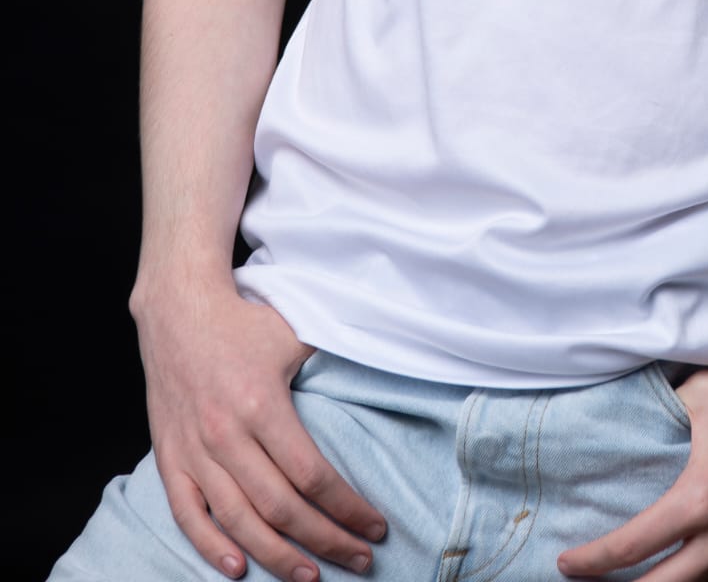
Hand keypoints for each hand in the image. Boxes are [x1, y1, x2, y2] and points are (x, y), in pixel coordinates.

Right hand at [132, 275, 386, 581]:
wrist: (178, 308)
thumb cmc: (245, 321)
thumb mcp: (295, 333)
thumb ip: (333, 361)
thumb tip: (383, 376)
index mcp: (261, 404)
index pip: (312, 475)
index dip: (346, 507)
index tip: (375, 526)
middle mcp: (225, 434)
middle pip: (281, 507)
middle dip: (325, 541)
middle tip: (360, 561)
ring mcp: (194, 450)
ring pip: (237, 520)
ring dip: (276, 557)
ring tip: (310, 577)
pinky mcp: (169, 456)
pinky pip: (188, 514)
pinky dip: (210, 546)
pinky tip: (238, 569)